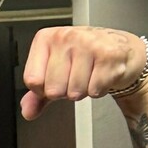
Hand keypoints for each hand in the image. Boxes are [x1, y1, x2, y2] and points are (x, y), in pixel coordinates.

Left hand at [20, 27, 147, 119]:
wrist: (120, 48)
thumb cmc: (85, 57)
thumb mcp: (56, 72)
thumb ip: (38, 93)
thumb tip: (27, 111)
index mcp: (46, 38)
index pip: (32, 81)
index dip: (44, 89)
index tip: (56, 78)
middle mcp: (65, 36)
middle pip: (53, 90)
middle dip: (66, 91)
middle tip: (77, 76)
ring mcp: (88, 43)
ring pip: (74, 92)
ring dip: (84, 90)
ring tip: (90, 74)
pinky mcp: (108, 55)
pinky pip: (94, 90)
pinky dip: (99, 90)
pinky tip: (102, 75)